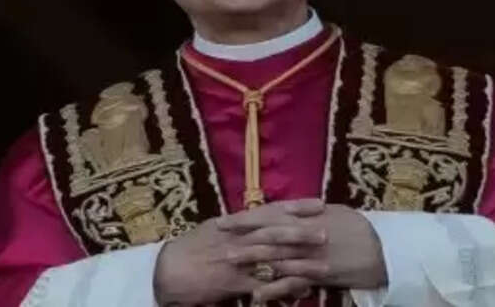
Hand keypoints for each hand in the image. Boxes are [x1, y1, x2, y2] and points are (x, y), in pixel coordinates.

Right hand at [153, 199, 327, 305]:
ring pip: (274, 260)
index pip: (270, 210)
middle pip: (275, 233)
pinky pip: (264, 285)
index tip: (319, 203)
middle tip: (327, 233)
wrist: (168, 270)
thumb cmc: (190, 247)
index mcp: (235, 222)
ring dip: (301, 263)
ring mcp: (237, 261)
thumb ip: (240, 224)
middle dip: (302, 233)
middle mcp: (239, 238)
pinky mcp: (235, 284)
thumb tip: (262, 217)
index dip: (295, 207)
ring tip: (325, 266)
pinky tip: (302, 291)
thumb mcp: (215, 228)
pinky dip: (284, 288)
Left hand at [217, 203, 387, 297]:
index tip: (226, 218)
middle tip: (218, 237)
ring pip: (275, 255)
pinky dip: (274, 288)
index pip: (272, 213)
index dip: (247, 216)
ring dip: (251, 259)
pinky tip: (257, 295)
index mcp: (309, 215)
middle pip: (268, 232)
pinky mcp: (319, 274)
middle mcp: (307, 232)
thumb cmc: (361, 229)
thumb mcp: (336, 213)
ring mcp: (312, 253)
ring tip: (228, 262)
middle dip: (241, 235)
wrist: (386, 249)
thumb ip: (311, 213)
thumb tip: (292, 210)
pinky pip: (292, 282)